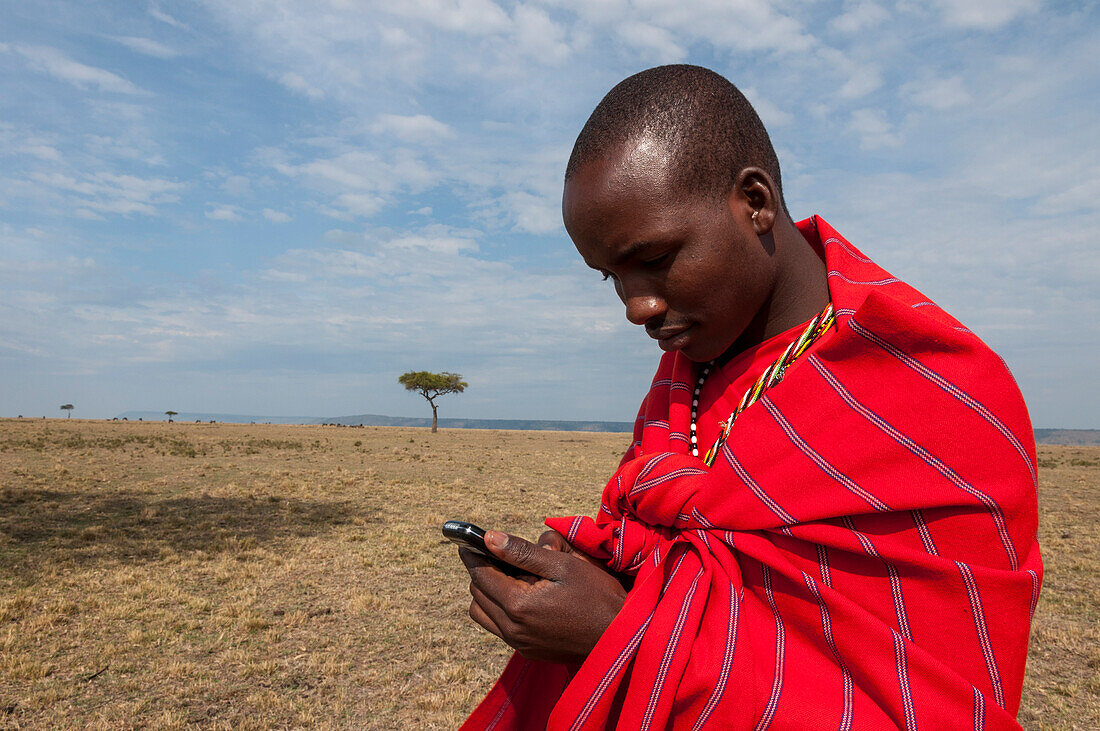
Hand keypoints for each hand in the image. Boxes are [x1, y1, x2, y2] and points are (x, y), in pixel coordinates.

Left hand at [461, 530, 627, 663]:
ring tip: (509, 577)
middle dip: (482, 572)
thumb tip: (489, 538)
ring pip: (482, 614)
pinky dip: (500, 610)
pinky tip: (523, 597)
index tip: (467, 542)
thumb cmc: (596, 595)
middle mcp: (512, 629)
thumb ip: (522, 551)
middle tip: (497, 555)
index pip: (481, 576)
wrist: (620, 636)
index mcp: (518, 604)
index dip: (472, 555)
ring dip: (487, 594)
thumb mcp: (562, 565)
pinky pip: (499, 628)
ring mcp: (519, 644)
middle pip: (477, 595)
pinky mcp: (528, 651)